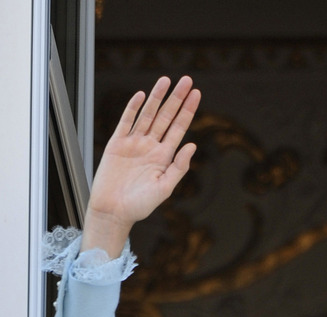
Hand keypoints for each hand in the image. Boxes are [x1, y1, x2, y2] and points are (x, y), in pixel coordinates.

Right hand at [82, 76, 200, 258]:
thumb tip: (192, 145)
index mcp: (164, 157)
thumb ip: (179, 167)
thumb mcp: (164, 188)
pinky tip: (141, 95)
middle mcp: (151, 146)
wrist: (114, 211)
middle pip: (166, 117)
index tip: (197, 95)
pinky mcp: (117, 143)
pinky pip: (126, 121)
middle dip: (177, 99)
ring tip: (167, 80)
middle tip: (187, 80)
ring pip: (148, 114)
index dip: (188, 111)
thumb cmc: (140, 206)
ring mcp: (134, 143)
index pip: (179, 128)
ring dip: (157, 97)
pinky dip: (133, 108)